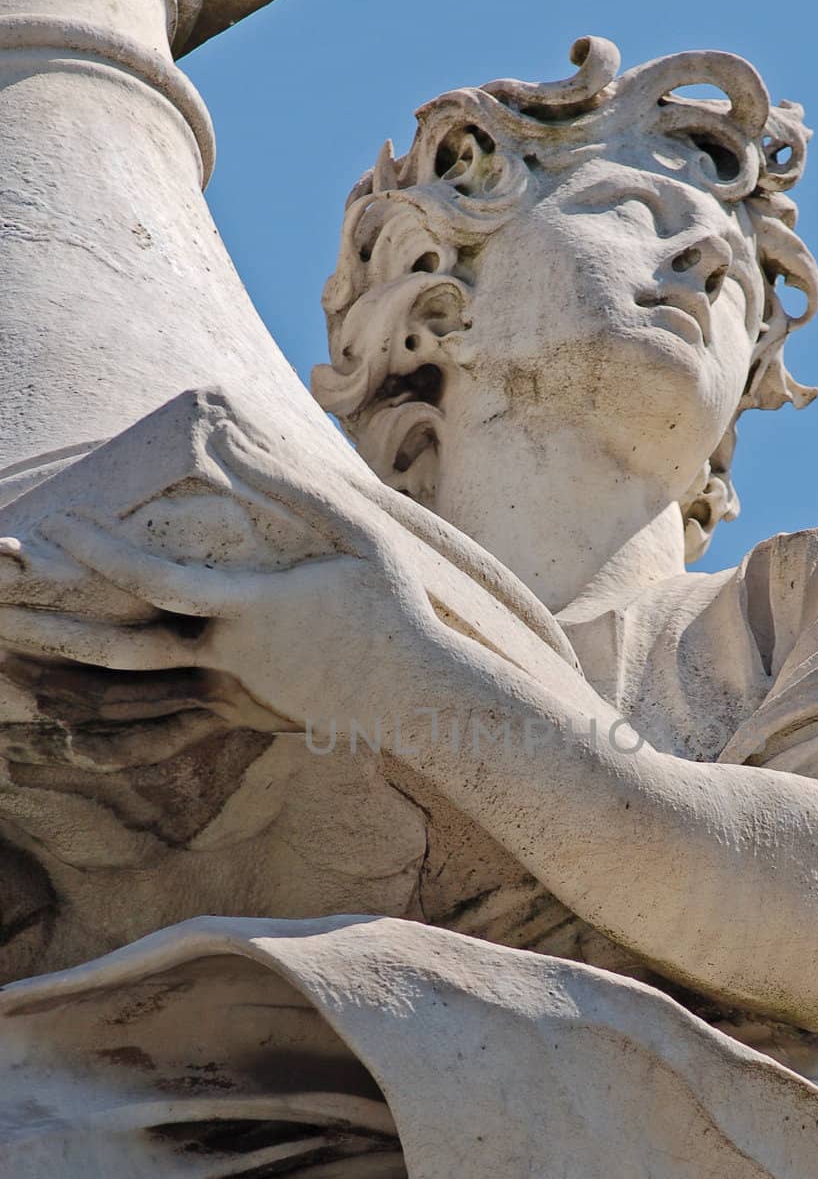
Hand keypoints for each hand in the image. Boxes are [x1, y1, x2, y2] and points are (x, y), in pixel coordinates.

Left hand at [0, 514, 443, 731]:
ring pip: (132, 695)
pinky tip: (68, 738)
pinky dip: (111, 739)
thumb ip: (295, 486)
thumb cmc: (393, 611)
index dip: (101, 553)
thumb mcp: (358, 535)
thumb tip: (238, 438)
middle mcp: (227, 656)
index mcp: (249, 608)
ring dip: (68, 680)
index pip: (156, 580)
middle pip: (122, 647)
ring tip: (13, 666)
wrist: (417, 696)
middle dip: (53, 628)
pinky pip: (163, 733)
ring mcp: (230, 692)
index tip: (58, 527)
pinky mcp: (238, 714)